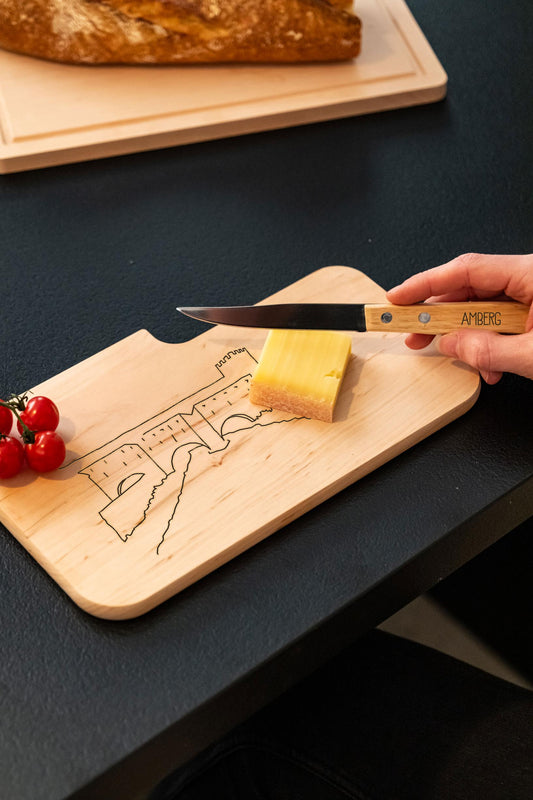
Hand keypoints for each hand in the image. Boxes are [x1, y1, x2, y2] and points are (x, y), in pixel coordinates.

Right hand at [386, 253, 532, 383]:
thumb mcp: (532, 355)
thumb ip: (489, 350)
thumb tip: (450, 344)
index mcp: (531, 273)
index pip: (466, 269)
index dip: (426, 283)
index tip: (398, 298)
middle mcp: (528, 278)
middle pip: (470, 289)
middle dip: (442, 317)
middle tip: (414, 334)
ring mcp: (531, 295)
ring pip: (483, 309)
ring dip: (468, 338)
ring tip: (462, 359)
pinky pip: (500, 322)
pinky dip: (489, 344)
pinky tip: (492, 365)